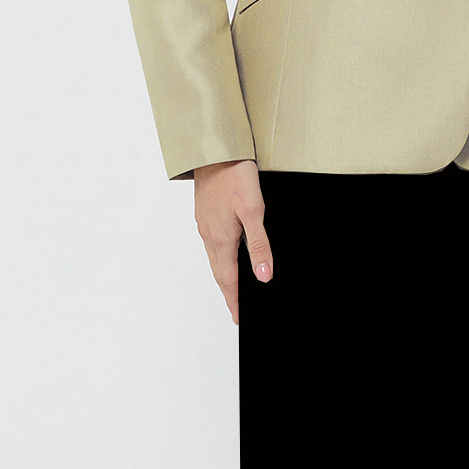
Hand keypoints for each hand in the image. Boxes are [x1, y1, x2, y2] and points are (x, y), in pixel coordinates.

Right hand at [193, 159, 271, 324]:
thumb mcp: (254, 210)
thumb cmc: (234, 175)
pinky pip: (211, 243)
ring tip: (232, 289)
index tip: (239, 318)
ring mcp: (205, 223)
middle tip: (236, 311)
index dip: (235, 301)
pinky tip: (225, 254)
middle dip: (228, 294)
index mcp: (221, 239)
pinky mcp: (204, 212)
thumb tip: (263, 277)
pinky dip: (219, 258)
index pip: (229, 280)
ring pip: (214, 258)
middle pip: (219, 273)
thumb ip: (259, 245)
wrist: (214, 150)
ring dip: (223, 277)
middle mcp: (209, 234)